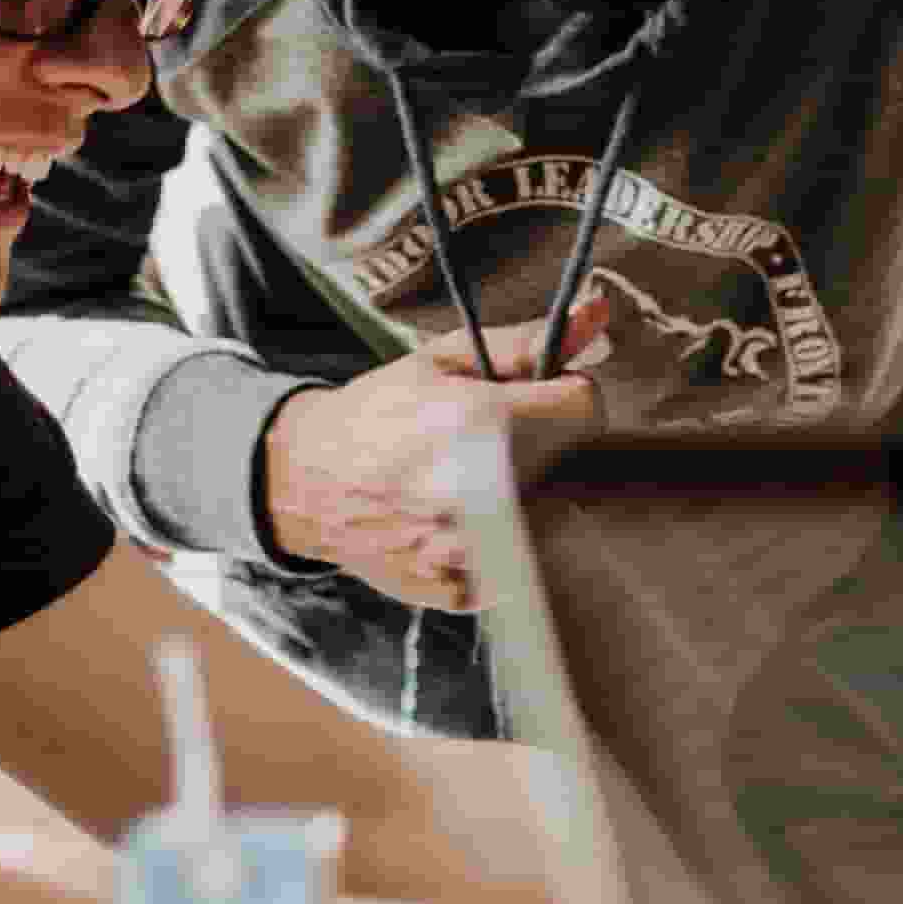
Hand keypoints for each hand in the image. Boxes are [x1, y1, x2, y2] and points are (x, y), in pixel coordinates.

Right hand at [261, 278, 617, 610]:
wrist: (306, 480)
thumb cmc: (376, 412)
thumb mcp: (441, 359)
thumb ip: (524, 343)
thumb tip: (596, 313)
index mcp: (480, 423)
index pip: (584, 409)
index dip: (565, 395)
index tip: (539, 396)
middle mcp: (480, 492)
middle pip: (568, 464)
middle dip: (543, 446)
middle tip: (494, 440)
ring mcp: (471, 550)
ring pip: (548, 519)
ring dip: (525, 498)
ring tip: (476, 481)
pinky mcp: (461, 590)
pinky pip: (515, 566)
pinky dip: (498, 545)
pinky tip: (457, 521)